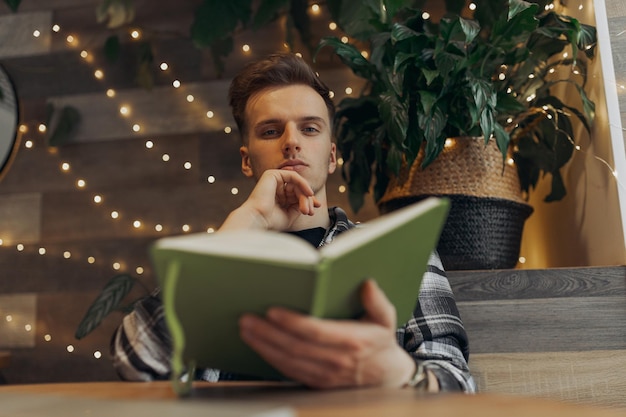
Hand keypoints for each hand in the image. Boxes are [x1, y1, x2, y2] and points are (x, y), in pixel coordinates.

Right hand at [220, 169, 320, 231]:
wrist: (257, 220)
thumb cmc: (270, 221)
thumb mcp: (290, 215)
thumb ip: (300, 206)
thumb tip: (312, 201)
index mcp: (277, 198)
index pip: (297, 195)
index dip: (308, 200)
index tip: (316, 208)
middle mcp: (275, 188)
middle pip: (298, 189)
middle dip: (307, 200)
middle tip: (309, 212)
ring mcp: (273, 180)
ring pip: (297, 184)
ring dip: (304, 196)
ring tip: (305, 209)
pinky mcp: (272, 175)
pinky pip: (293, 176)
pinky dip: (303, 183)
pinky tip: (308, 193)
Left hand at [239, 280, 415, 388]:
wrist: (386, 377)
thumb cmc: (381, 342)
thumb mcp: (386, 318)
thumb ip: (377, 301)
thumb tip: (367, 283)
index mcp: (353, 341)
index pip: (316, 332)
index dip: (292, 323)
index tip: (272, 311)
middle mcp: (336, 361)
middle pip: (295, 347)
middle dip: (267, 333)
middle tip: (246, 318)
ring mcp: (325, 375)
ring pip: (287, 361)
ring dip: (263, 345)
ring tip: (245, 329)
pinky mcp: (316, 382)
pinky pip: (288, 371)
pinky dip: (269, 357)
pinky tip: (257, 344)